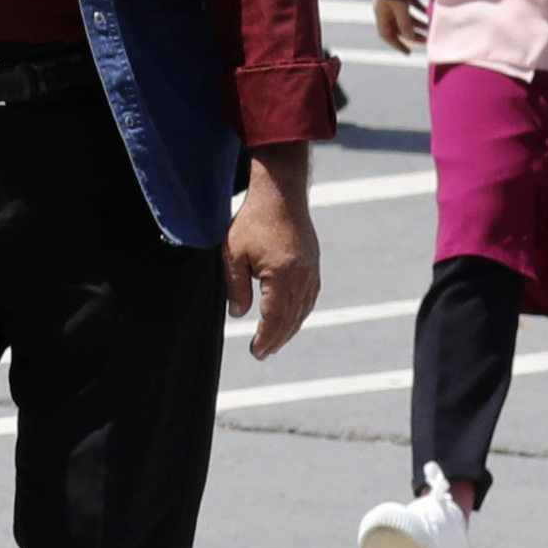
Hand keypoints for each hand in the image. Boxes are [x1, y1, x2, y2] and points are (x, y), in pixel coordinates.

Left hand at [224, 169, 320, 357]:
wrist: (280, 194)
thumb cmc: (252, 221)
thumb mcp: (233, 255)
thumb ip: (235, 287)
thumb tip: (239, 314)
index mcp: (282, 276)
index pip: (274, 317)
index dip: (266, 338)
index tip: (256, 352)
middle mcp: (302, 277)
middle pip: (292, 318)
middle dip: (277, 339)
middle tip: (263, 354)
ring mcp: (311, 270)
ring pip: (304, 309)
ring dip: (290, 328)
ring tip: (275, 342)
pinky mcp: (313, 264)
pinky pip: (310, 296)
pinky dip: (300, 312)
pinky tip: (290, 318)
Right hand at [375, 0, 426, 55]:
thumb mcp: (400, 8)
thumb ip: (405, 24)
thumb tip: (411, 39)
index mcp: (381, 13)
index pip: (387, 34)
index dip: (397, 44)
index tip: (408, 53)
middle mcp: (386, 8)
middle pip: (398, 26)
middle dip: (412, 34)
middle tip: (425, 40)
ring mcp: (395, 0)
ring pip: (407, 16)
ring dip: (418, 23)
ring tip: (430, 26)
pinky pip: (412, 5)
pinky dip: (420, 10)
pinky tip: (429, 11)